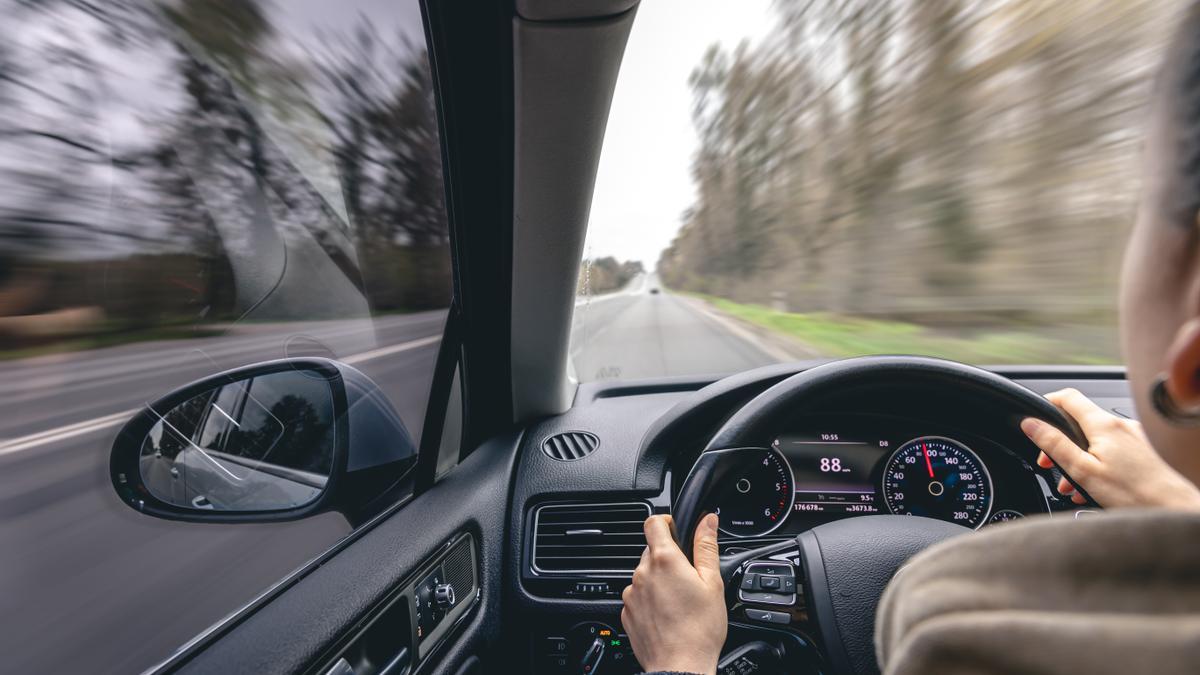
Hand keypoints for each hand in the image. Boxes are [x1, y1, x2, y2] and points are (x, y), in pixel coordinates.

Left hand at [621, 513, 725, 674]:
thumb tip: (708, 521)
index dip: (666, 521)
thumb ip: (707, 546)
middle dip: (669, 557)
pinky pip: (638, 595)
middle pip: (651, 551)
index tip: (676, 529)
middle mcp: (642, 572)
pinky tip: (668, 614)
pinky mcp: (627, 611)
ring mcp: (632, 593)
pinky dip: (650, 599)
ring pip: (645, 574)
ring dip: (659, 579)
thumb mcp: (713, 583)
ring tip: (679, 600)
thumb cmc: (700, 630)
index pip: (653, 522)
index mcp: (665, 559)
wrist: (680, 666)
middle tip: (689, 577)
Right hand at [1020, 388, 1199, 509]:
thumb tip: (1031, 424)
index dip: (1046, 403)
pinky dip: (1097, 463)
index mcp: (1103, 425)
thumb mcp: (1082, 470)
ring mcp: (1135, 436)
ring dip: (1078, 458)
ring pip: (1095, 440)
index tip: (1034, 418)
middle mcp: (1121, 425)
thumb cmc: (1134, 494)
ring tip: (1073, 485)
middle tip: (1048, 464)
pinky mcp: (1144, 450)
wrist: (1174, 508)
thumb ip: (1054, 444)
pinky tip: (1094, 487)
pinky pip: (1112, 449)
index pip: (1067, 397)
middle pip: (1079, 422)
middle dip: (1059, 442)